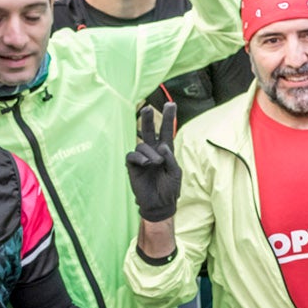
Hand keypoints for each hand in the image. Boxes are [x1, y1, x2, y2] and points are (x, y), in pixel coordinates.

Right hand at [125, 105, 180, 222]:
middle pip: (150, 131)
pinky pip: (132, 155)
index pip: (167, 131)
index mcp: (166, 151)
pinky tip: (146, 163)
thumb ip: (170, 158)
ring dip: (149, 152)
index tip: (171, 103)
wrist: (159, 204)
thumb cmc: (170, 188)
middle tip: (147, 108)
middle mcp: (153, 151)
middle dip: (148, 119)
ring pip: (142, 145)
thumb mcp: (175, 172)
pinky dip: (139, 158)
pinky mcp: (133, 166)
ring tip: (155, 163)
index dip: (168, 118)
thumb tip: (162, 145)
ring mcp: (142, 158)